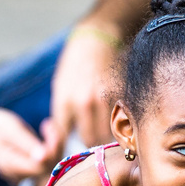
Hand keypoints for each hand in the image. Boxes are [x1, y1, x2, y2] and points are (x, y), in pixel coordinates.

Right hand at [0, 104, 60, 183]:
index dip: (51, 149)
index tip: (49, 127)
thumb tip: (44, 157)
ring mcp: (22, 175)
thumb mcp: (12, 130)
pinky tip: (46, 131)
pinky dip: (50, 146)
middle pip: (47, 167)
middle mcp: (17, 175)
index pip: (41, 166)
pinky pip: (45, 162)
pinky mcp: (28, 170)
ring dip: (53, 144)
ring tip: (47, 125)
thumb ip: (27, 144)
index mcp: (11, 166)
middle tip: (48, 124)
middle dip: (54, 145)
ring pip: (49, 164)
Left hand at [51, 26, 119, 148]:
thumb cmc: (74, 64)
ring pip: (109, 135)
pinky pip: (124, 122)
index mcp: (65, 101)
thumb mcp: (59, 89)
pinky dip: (123, 126)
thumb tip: (63, 141)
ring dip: (108, 137)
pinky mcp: (124, 95)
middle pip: (90, 141)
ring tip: (107, 133)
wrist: (96, 39)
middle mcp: (85, 103)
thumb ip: (62, 116)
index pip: (63, 138)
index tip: (71, 146)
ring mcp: (107, 99)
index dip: (66, 146)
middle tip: (93, 141)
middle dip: (91, 144)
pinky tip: (120, 122)